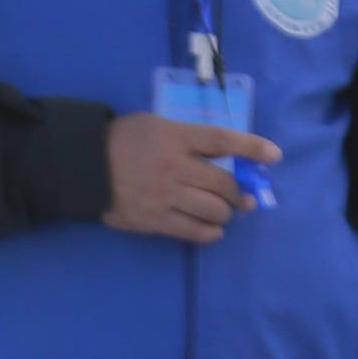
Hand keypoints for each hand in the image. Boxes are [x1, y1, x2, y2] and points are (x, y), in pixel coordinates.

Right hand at [103, 108, 279, 240]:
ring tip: (225, 212)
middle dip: (239, 192)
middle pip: (223, 182)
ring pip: (213, 209)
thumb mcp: (156, 126)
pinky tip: (213, 230)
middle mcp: (174, 166)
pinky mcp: (154, 220)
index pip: (223, 140)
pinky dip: (210, 232)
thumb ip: (188, 138)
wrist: (83, 167)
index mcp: (175, 137)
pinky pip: (193, 231)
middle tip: (242, 196)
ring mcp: (165, 196)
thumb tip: (223, 156)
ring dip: (226, 212)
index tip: (274, 156)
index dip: (252, 148)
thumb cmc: (122, 140)